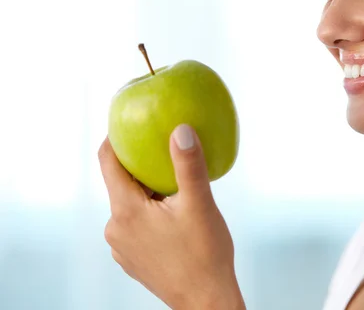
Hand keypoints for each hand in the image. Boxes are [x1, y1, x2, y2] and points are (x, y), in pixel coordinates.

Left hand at [98, 124, 244, 309]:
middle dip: (140, 165)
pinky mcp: (131, 258)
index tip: (128, 122)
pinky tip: (174, 215)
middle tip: (164, 150)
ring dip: (147, 191)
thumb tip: (180, 130)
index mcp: (125, 211)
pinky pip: (135, 223)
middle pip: (121, 183)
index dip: (115, 138)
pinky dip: (150, 211)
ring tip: (175, 185)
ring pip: (129, 204)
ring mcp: (121, 246)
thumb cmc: (205, 254)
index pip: (108, 162)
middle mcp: (115, 228)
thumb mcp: (200, 204)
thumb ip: (188, 165)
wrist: (205, 301)